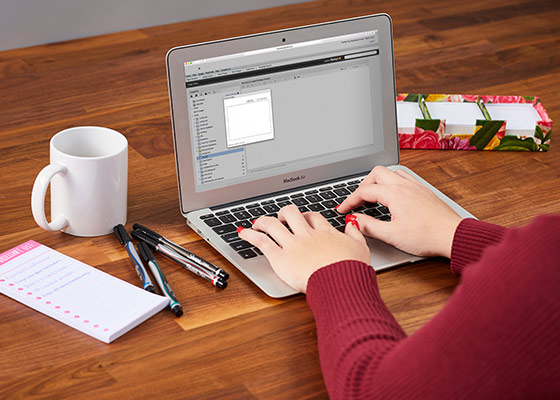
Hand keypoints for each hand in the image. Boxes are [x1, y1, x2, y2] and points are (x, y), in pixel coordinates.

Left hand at [238, 205, 369, 292]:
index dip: (305, 216)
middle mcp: (306, 235)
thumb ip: (356, 234)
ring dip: (263, 221)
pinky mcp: (280, 257)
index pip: (312, 217)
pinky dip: (250, 235)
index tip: (303, 219)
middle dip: (284, 213)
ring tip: (258, 223)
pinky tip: (244, 233)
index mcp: (325, 233)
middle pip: (291, 213)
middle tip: (281, 218)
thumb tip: (353, 224)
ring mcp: (292, 245)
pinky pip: (261, 241)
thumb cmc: (351, 270)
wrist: (341, 283)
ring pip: (273, 224)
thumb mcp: (361, 248)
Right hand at [336, 166, 462, 257]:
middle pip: (376, 173)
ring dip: (378, 181)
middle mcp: (405, 186)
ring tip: (373, 195)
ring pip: (391, 172)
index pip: (364, 191)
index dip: (349, 201)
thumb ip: (369, 226)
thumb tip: (354, 221)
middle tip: (357, 200)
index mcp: (394, 193)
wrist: (453, 236)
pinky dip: (392, 183)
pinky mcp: (424, 192)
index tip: (342, 210)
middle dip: (362, 185)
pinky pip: (404, 178)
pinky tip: (393, 196)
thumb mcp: (391, 235)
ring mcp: (416, 187)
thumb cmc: (426, 236)